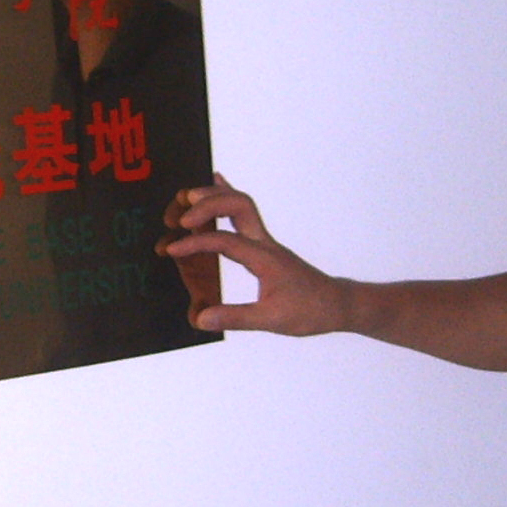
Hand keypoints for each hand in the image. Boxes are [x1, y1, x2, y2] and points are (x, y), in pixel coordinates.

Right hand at [159, 173, 349, 335]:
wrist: (336, 304)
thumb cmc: (309, 311)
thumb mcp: (272, 320)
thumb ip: (236, 317)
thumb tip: (201, 318)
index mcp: (265, 258)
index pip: (226, 241)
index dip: (196, 243)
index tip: (171, 249)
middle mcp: (265, 243)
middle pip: (238, 205)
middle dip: (207, 205)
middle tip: (180, 216)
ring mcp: (266, 241)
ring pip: (241, 204)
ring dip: (215, 195)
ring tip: (188, 194)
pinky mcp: (264, 245)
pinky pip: (244, 213)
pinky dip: (227, 197)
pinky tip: (217, 185)